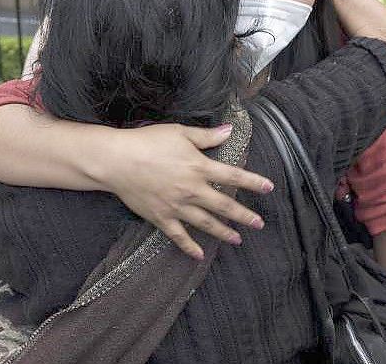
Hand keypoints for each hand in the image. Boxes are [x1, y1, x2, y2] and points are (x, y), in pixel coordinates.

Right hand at [95, 123, 273, 259]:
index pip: (233, 176)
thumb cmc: (147, 142)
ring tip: (238, 239)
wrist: (117, 161)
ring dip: (224, 232)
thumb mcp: (180, 133)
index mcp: (199, 167)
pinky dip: (190, 247)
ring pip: (206, 223)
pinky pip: (179, 236)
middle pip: (224, 205)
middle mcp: (192, 190)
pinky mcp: (161, 217)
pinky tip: (200, 255)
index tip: (269, 188)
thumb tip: (230, 130)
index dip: (252, 182)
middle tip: (259, 224)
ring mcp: (177, 206)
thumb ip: (206, 136)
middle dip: (244, 216)